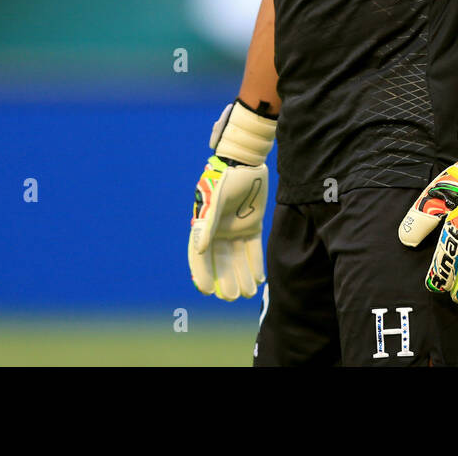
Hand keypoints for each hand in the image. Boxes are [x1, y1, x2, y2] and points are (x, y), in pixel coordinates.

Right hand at [189, 154, 266, 299]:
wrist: (246, 160)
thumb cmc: (225, 177)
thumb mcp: (215, 200)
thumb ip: (208, 224)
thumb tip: (197, 249)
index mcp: (204, 225)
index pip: (200, 255)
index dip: (202, 273)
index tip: (208, 291)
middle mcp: (218, 230)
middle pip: (220, 261)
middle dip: (225, 279)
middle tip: (232, 297)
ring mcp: (236, 228)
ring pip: (237, 258)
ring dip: (242, 275)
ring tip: (247, 293)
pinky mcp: (253, 224)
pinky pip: (253, 248)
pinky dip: (255, 263)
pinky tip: (260, 279)